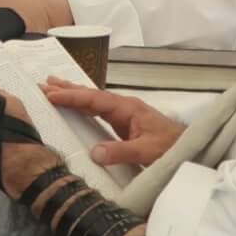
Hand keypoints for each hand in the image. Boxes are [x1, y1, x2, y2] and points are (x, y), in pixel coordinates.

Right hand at [44, 79, 185, 167]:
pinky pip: (99, 112)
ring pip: (94, 101)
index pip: (95, 99)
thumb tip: (94, 153)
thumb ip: (121, 152)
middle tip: (44, 82)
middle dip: (68, 88)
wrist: (191, 150)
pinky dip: (83, 107)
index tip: (51, 94)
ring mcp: (125, 115)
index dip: (72, 97)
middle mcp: (124, 107)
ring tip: (53, 87)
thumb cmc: (173, 149)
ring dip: (74, 95)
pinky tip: (75, 107)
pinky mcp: (125, 124)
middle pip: (92, 94)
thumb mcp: (147, 152)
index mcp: (128, 108)